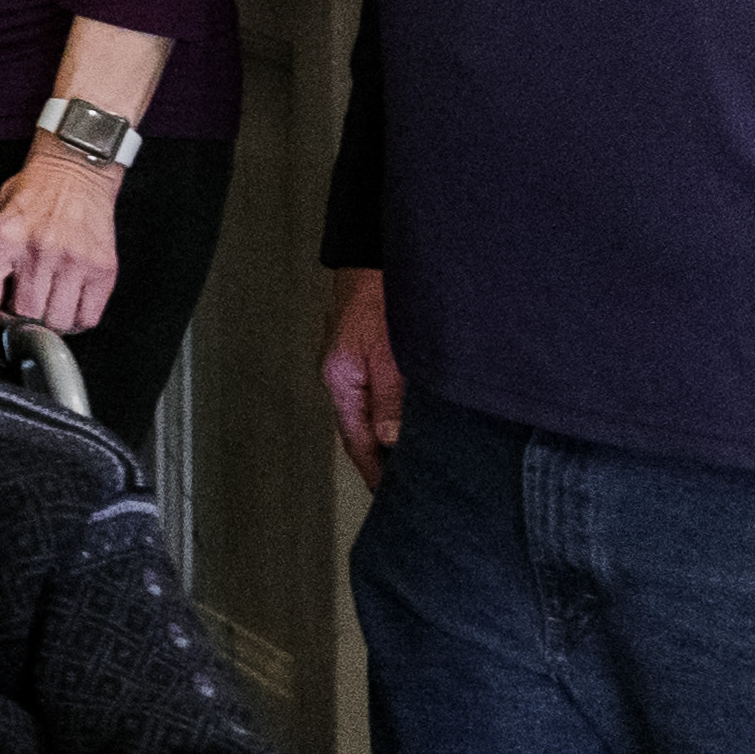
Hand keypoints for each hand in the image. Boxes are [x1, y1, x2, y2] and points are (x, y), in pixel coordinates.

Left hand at [0, 146, 123, 331]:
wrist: (76, 172)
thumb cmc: (33, 194)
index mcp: (4, 237)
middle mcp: (40, 250)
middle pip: (24, 315)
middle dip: (20, 313)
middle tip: (24, 296)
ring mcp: (75, 261)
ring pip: (56, 323)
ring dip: (50, 318)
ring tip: (48, 298)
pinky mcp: (103, 269)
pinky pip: (88, 317)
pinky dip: (77, 318)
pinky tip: (69, 301)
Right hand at [321, 266, 402, 482]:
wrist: (373, 256)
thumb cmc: (378, 296)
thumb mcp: (388, 354)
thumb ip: (389, 399)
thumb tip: (389, 441)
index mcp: (340, 382)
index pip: (357, 441)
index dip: (375, 471)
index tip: (392, 497)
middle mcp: (343, 378)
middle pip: (362, 430)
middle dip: (383, 460)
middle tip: (408, 488)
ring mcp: (354, 366)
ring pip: (373, 413)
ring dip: (390, 437)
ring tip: (413, 462)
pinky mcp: (369, 354)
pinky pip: (381, 394)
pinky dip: (395, 413)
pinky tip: (412, 419)